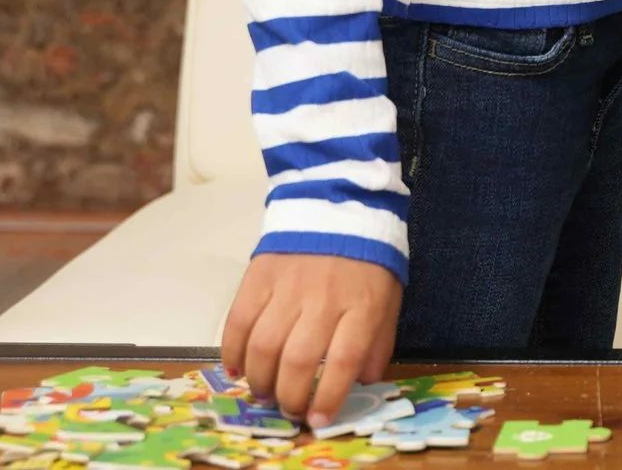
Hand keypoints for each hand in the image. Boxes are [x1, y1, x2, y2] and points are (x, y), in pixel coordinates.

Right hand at [221, 253, 401, 425]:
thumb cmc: (366, 258)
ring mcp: (288, 287)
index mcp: (362, 304)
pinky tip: (237, 370)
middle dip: (289, 396)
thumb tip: (363, 381)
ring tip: (265, 392)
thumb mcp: (388, 297)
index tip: (318, 419)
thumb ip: (378, 340)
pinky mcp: (259, 277)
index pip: (343, 361)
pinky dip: (232, 353)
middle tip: (288, 408)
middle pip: (298, 361)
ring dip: (260, 380)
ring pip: (264, 347)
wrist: (338, 203)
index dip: (328, 397)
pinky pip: (238, 323)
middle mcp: (324, 298)